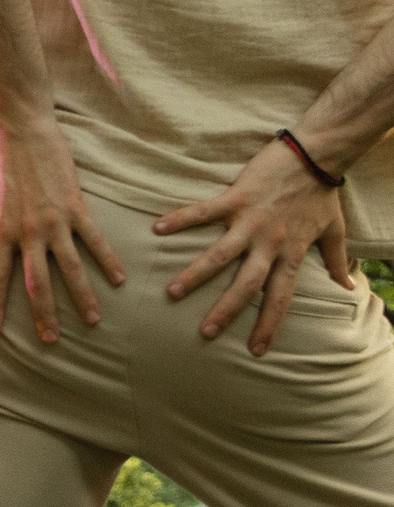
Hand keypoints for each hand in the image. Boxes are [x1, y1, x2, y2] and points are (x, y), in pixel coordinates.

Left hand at [0, 116, 124, 343]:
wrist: (22, 130)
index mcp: (2, 229)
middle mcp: (28, 231)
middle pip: (37, 282)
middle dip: (44, 314)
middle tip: (51, 341)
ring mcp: (55, 221)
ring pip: (70, 268)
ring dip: (82, 296)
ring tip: (93, 321)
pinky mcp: (75, 208)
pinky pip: (94, 240)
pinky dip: (108, 260)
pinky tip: (119, 280)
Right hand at [156, 137, 350, 355]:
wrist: (315, 155)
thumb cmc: (322, 192)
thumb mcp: (335, 230)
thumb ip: (339, 261)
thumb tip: (349, 287)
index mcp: (292, 253)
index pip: (280, 297)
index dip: (268, 324)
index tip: (256, 350)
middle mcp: (270, 243)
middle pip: (246, 284)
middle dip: (225, 310)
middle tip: (206, 332)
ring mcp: (250, 221)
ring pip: (220, 254)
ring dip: (195, 275)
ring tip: (172, 292)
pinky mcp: (235, 198)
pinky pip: (203, 212)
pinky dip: (180, 219)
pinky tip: (157, 229)